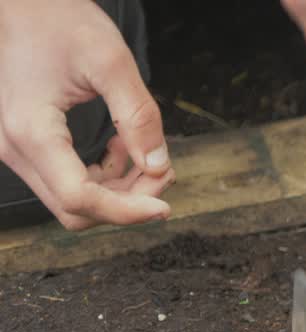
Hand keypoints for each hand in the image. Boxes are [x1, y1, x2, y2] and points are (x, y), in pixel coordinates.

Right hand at [0, 0, 173, 230]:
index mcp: (31, 129)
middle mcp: (14, 147)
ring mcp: (16, 150)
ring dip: (118, 191)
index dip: (127, 212)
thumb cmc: (60, 22)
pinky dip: (103, 177)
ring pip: (72, 201)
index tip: (165, 206)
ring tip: (144, 152)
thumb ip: (139, 115)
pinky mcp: (26, 147)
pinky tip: (122, 146)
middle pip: (76, 208)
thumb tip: (159, 166)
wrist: (25, 6)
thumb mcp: (111, 60)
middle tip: (163, 170)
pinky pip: (67, 182)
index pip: (79, 198)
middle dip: (127, 202)